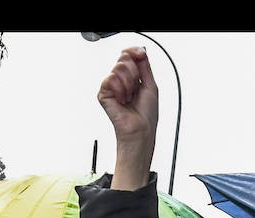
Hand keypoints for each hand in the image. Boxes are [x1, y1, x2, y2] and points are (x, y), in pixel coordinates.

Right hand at [98, 46, 157, 189]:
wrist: (140, 130)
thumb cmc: (146, 115)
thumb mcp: (150, 84)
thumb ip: (145, 65)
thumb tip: (141, 50)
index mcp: (131, 77)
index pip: (128, 55)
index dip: (134, 52)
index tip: (141, 54)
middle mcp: (120, 81)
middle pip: (124, 59)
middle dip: (135, 73)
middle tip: (136, 90)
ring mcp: (111, 87)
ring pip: (119, 68)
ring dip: (130, 84)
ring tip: (130, 97)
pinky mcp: (103, 94)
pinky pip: (111, 79)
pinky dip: (121, 90)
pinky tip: (122, 100)